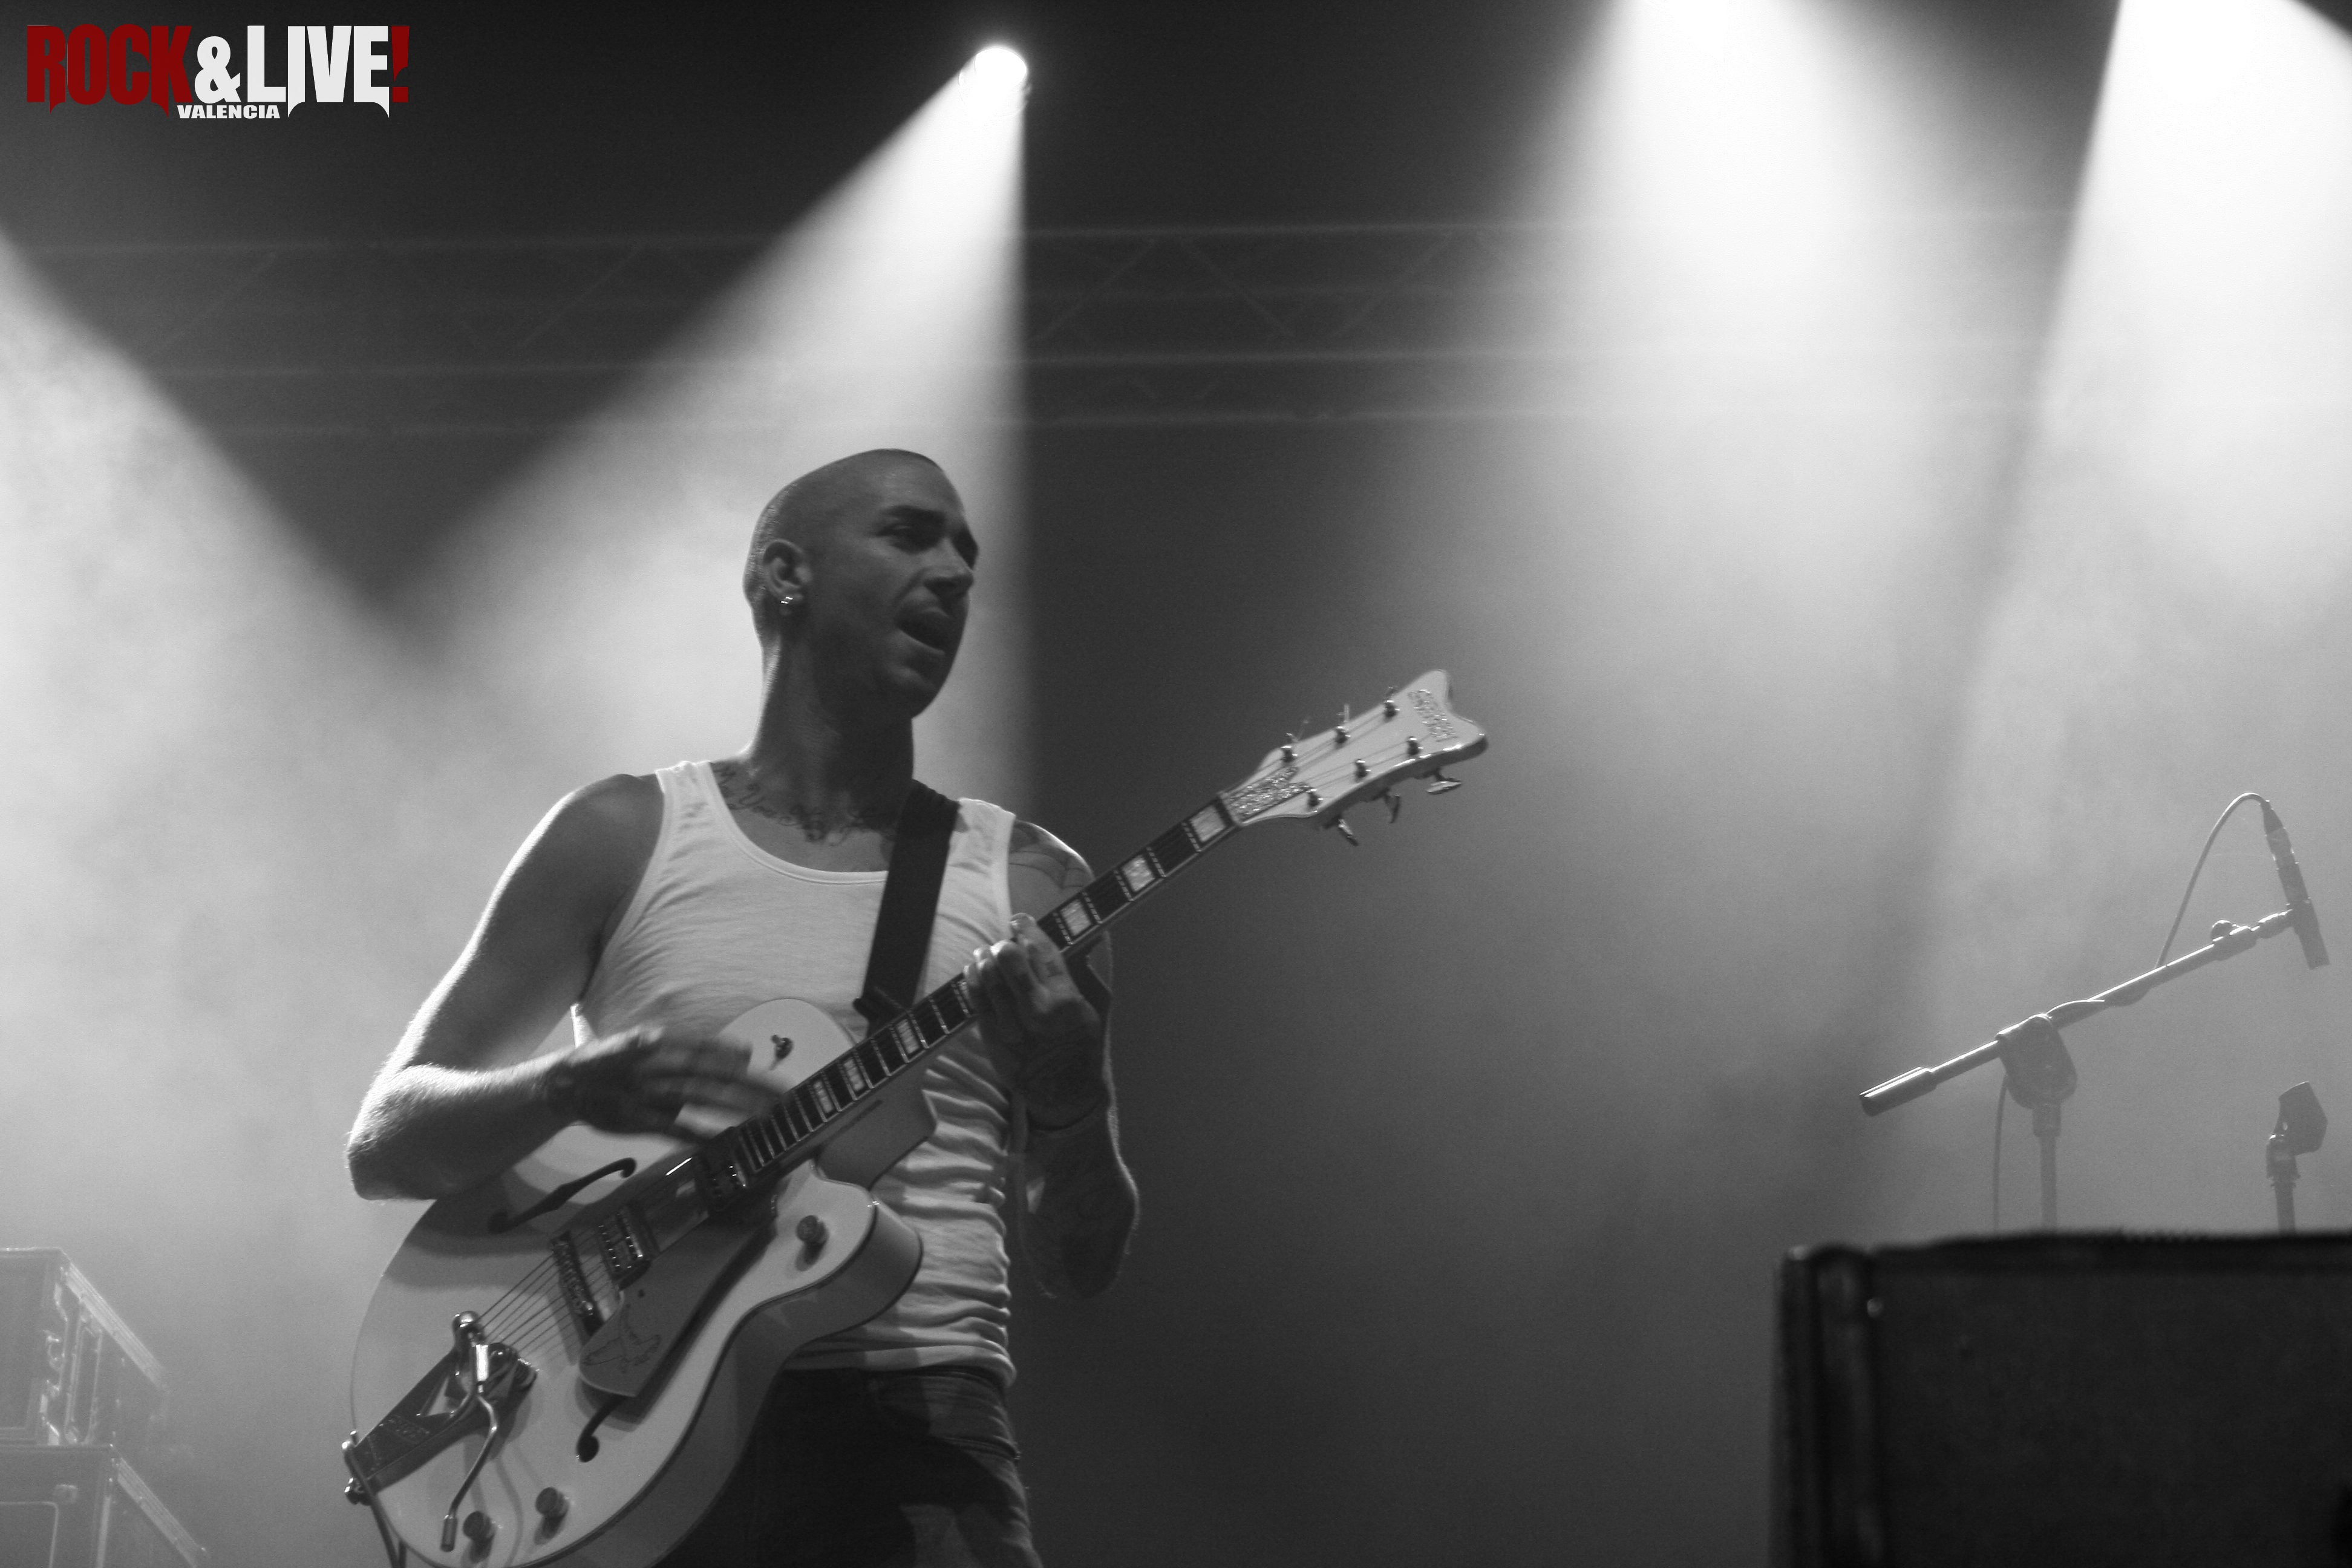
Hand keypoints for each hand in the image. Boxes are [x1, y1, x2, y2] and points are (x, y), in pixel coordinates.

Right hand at [538, 1027, 779, 1136]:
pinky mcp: (636, 1119)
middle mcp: (658, 1061)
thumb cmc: (619, 1061)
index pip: (712, 1048)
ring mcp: (647, 1091)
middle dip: (753, 1086)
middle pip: (714, 1073)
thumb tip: (745, 1056)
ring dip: (735, 1107)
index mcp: (663, 1040)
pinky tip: (726, 1141)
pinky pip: (674, 1128)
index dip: (747, 1062)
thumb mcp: (654, 1043)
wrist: (566, 1081)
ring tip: (767, 1116)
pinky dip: (700, 1133)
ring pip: (699, 1097)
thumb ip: (698, 1049)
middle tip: (787, 1098)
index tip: (776, 1073)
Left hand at [965, 915, 1107, 1122]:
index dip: (1028, 931)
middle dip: (1004, 944)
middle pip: (1011, 960)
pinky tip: (972, 970)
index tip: (1020, 920)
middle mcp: (1038, 1008)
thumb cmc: (1082, 1048)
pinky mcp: (994, 1038)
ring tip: (983, 953)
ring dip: (984, 958)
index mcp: (1066, 998)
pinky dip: (971, 980)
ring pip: (990, 977)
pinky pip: (976, 1001)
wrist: (1065, 1093)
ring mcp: (1013, 1024)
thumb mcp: (1095, 1009)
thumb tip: (1092, 938)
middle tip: (1002, 943)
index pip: (1044, 952)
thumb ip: (1088, 973)